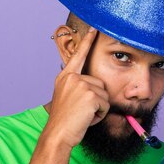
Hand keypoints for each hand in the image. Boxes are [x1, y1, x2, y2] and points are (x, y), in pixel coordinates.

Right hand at [45, 27, 108, 148]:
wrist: (57, 135)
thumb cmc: (64, 123)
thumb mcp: (67, 99)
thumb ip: (77, 88)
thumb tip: (96, 87)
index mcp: (65, 78)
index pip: (78, 56)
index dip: (87, 42)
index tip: (94, 28)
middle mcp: (72, 78)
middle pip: (100, 84)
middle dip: (96, 101)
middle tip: (80, 112)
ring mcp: (81, 85)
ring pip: (104, 95)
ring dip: (98, 109)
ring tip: (82, 116)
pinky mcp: (90, 95)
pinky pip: (105, 105)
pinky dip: (100, 115)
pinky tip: (86, 119)